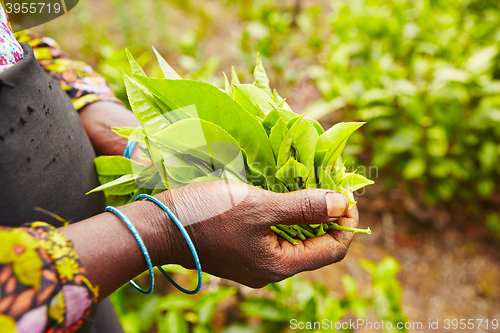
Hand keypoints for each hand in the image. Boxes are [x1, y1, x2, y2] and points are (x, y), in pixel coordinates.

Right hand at [155, 180, 358, 287]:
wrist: (160, 226)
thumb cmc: (210, 215)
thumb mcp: (260, 207)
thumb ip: (303, 207)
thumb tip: (342, 205)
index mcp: (280, 266)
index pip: (332, 250)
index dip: (346, 222)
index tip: (347, 193)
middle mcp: (272, 270)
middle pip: (315, 244)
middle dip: (327, 214)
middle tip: (329, 184)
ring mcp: (256, 261)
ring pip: (295, 238)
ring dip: (306, 212)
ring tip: (309, 184)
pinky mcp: (244, 249)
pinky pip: (275, 234)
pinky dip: (285, 214)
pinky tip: (283, 193)